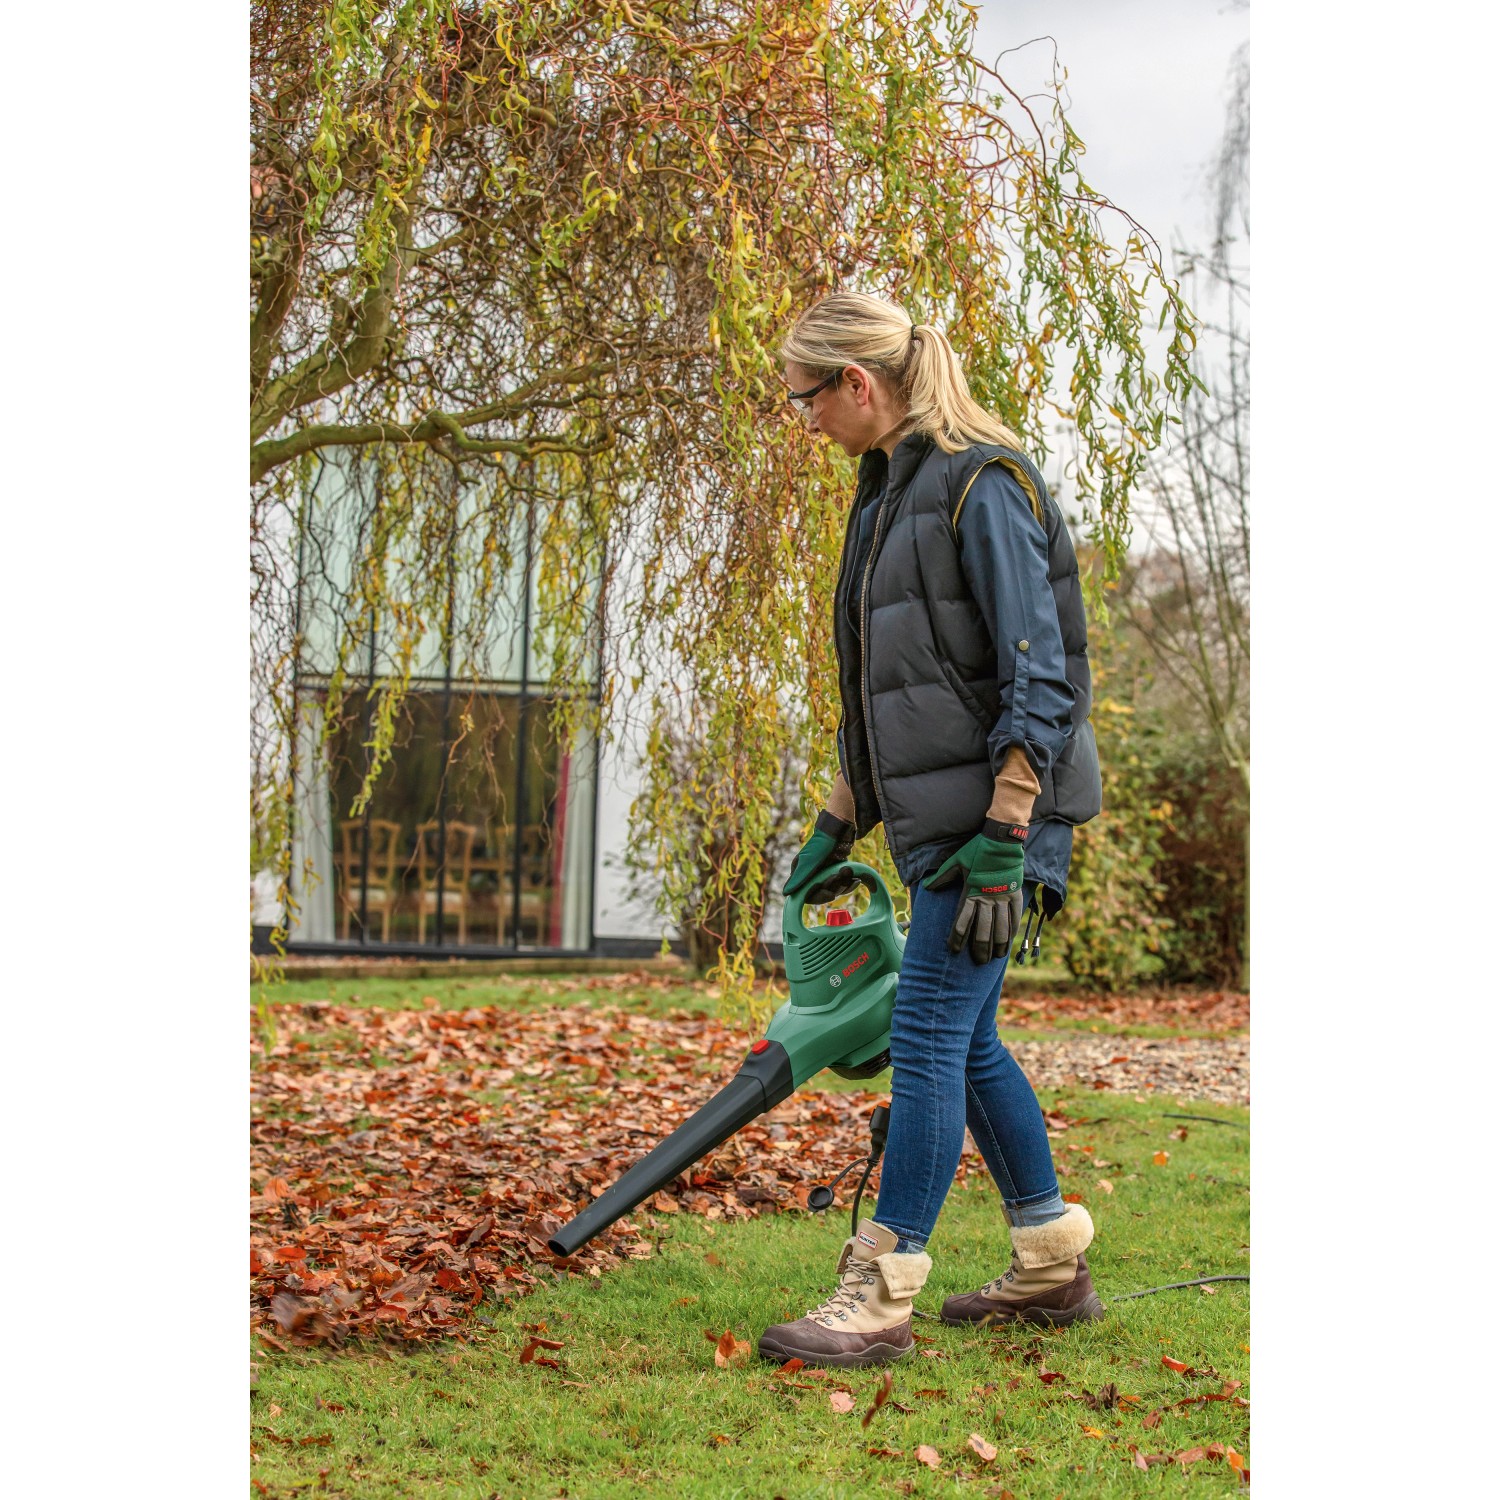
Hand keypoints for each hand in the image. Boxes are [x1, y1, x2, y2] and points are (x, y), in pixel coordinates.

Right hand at [783, 809, 857, 902]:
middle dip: (834, 887)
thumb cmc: (821, 844)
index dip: (819, 896)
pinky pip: (842, 884)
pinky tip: (856, 879)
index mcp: (800, 873)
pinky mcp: (834, 871)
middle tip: (840, 876)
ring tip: (848, 870)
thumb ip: (798, 878)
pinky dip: (849, 883)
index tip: (830, 894)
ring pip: (834, 889)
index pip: (806, 894)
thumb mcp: (809, 862)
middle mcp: (810, 875)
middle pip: (822, 893)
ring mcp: (823, 873)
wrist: (839, 830)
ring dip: (843, 883)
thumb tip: (785, 893)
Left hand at [920, 819, 1026, 963]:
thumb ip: (942, 877)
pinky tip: (1009, 944)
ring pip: (1001, 930)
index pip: (962, 922)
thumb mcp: (956, 862)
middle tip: (978, 961)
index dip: (957, 938)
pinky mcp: (1016, 895)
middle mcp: (987, 900)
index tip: (954, 949)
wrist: (1002, 841)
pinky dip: (1012, 933)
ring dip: (998, 946)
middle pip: (983, 932)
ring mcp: (1003, 899)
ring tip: (994, 958)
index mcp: (971, 893)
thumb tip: (927, 887)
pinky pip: (1014, 919)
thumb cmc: (977, 851)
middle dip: (979, 949)